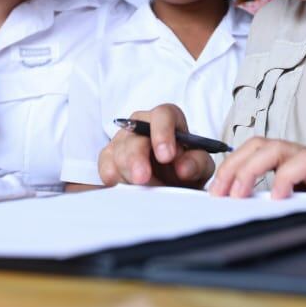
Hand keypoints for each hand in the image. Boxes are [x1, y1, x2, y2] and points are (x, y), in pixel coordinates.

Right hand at [97, 104, 214, 187]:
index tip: (166, 156)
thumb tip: (183, 167)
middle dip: (136, 158)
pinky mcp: (109, 157)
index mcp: (167, 119)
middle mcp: (141, 124)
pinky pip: (106, 167)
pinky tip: (125, 188)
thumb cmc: (186, 167)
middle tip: (142, 179)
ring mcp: (122, 140)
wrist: (172, 182)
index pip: (162, 115)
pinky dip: (114, 180)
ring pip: (117, 153)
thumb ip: (196, 163)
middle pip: (134, 136)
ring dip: (129, 175)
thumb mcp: (200, 166)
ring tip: (146, 191)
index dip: (162, 133)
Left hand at [209, 137, 305, 198]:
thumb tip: (238, 212)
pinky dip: (286, 177)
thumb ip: (268, 205)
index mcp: (283, 162)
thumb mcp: (291, 206)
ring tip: (241, 194)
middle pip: (257, 145)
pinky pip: (304, 162)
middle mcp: (295, 155)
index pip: (249, 152)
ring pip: (275, 148)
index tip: (214, 192)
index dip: (229, 168)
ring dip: (252, 169)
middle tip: (221, 193)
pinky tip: (278, 196)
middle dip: (234, 166)